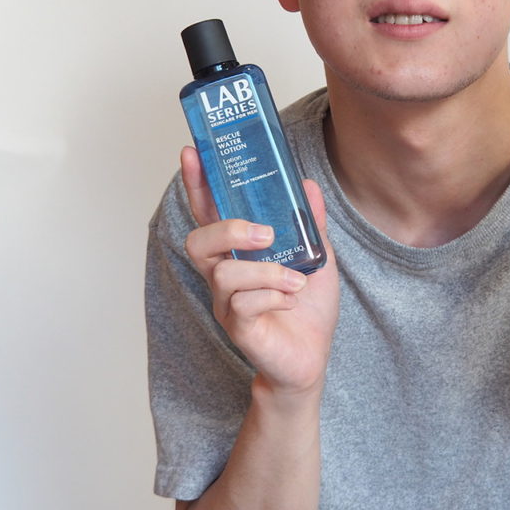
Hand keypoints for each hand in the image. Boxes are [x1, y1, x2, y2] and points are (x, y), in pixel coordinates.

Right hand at [181, 146, 339, 395]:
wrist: (313, 357)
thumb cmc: (307, 307)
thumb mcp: (317, 257)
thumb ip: (310, 223)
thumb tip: (307, 186)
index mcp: (237, 252)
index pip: (209, 213)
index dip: (197, 184)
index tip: (192, 153)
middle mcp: (223, 274)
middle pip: (197, 241)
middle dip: (228, 230)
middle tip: (265, 234)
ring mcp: (226, 303)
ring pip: (224, 274)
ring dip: (266, 272)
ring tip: (295, 279)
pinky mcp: (237, 328)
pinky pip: (243, 304)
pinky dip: (274, 296)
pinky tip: (291, 300)